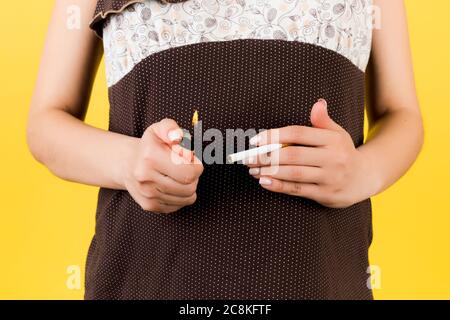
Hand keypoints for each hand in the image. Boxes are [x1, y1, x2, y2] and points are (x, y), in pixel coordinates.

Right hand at [122, 118, 203, 213]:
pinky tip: (173, 185)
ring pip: (187, 198)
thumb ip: (170, 128)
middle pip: (189, 187)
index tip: (191, 159)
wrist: (127, 164)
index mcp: (150, 157)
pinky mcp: (149, 205)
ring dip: (189, 187)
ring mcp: (147, 194)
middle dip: (194, 177)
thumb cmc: (150, 146)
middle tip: (186, 167)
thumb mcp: (158, 129)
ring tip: (179, 176)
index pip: (188, 172)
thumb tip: (177, 137)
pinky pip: (179, 206)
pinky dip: (181, 196)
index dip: (197, 166)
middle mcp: (146, 178)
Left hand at [245, 99, 373, 207]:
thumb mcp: (337, 134)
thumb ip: (323, 121)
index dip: (274, 136)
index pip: (298, 133)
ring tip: (252, 170)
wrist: (364, 178)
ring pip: (294, 173)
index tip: (255, 140)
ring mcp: (330, 177)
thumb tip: (318, 103)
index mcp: (333, 139)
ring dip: (269, 171)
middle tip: (247, 158)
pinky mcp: (326, 194)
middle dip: (266, 156)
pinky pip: (298, 189)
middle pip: (292, 154)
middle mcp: (333, 157)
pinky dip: (279, 186)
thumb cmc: (342, 152)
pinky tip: (264, 182)